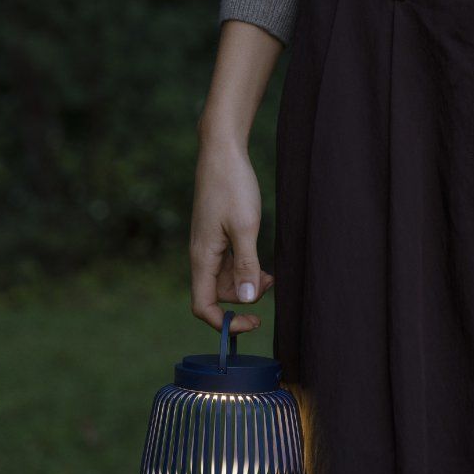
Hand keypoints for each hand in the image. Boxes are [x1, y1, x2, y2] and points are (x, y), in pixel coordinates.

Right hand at [189, 139, 273, 333]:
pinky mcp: (218, 237)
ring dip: (248, 282)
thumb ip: (246, 266)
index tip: (254, 321)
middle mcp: (202, 256)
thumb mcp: (245, 227)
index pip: (203, 307)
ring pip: (227, 281)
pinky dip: (246, 267)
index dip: (226, 322)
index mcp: (202, 258)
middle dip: (244, 297)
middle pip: (219, 296)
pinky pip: (230, 264)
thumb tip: (246, 301)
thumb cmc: (232, 185)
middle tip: (271, 282)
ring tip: (270, 273)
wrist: (222, 152)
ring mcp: (209, 247)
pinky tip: (262, 261)